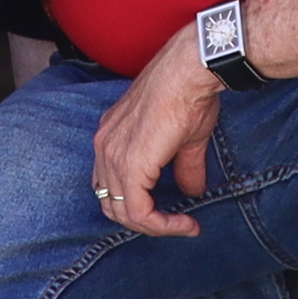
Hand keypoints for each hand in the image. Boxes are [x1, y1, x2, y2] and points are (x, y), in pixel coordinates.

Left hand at [86, 44, 221, 236]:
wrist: (189, 72)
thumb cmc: (187, 94)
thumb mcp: (185, 139)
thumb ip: (184, 168)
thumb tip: (193, 191)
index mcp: (111, 137)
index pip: (112, 186)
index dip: (140, 206)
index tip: (175, 214)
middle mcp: (104, 146)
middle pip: (113, 204)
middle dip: (146, 221)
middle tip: (176, 224)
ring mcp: (112, 155)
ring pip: (123, 212)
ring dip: (155, 226)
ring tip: (183, 226)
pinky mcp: (130, 165)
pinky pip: (138, 211)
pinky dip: (161, 225)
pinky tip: (184, 224)